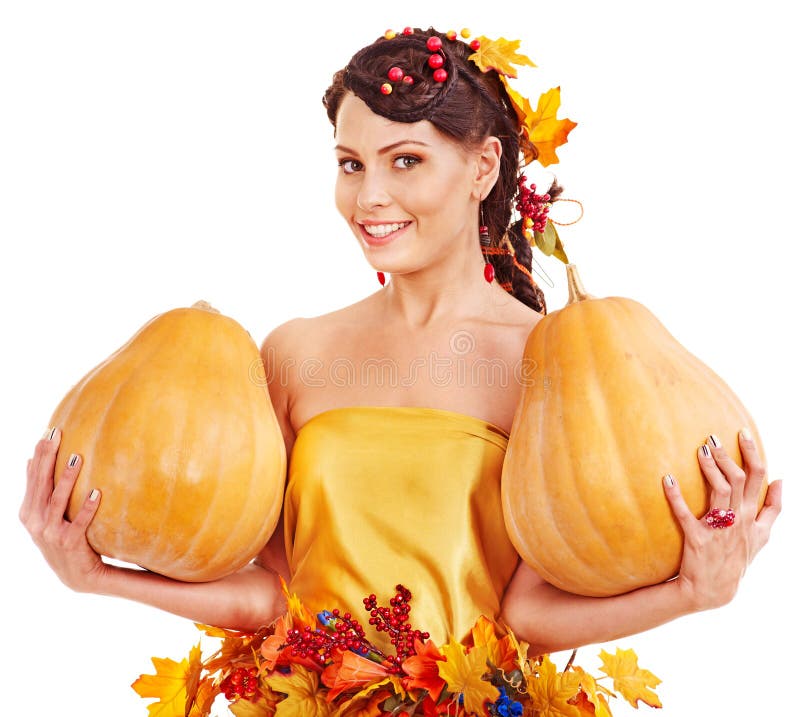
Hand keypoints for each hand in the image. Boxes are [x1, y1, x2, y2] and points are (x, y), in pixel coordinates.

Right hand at [19, 428, 107, 591]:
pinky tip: (97, 492)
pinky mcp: (70, 544)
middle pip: (42, 485)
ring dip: (67, 479)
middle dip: (48, 458)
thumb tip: (29, 459)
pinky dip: (87, 508)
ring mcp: (51, 534)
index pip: (34, 477)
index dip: (40, 454)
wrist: (76, 574)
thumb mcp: (44, 515)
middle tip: (57, 435)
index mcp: (28, 512)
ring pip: (58, 501)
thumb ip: (38, 490)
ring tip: (77, 457)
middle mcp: (36, 522)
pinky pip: (80, 523)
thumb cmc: (62, 538)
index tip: (48, 431)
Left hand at [663, 428, 781, 611]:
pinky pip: (686, 514)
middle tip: (714, 437)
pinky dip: (676, 496)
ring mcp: (719, 530)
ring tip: (700, 450)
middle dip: (729, 456)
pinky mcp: (698, 539)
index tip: (744, 432)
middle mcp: (739, 521)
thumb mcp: (761, 537)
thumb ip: (771, 510)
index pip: (759, 479)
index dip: (753, 454)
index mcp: (753, 518)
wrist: (713, 592)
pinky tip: (667, 479)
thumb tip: (781, 481)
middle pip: (739, 480)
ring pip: (720, 491)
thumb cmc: (735, 560)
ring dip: (709, 468)